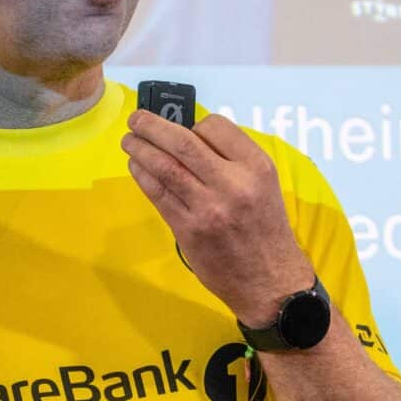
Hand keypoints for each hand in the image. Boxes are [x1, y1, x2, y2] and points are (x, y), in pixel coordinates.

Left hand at [122, 109, 314, 324]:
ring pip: (165, 167)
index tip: (180, 126)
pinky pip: (158, 194)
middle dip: (152, 126)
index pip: (215, 127)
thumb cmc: (264, 230)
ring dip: (140, 149)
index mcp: (256, 166)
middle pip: (182, 142)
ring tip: (129, 141)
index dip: (191, 123)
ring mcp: (209, 207)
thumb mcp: (264, 185)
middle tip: (136, 119)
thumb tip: (189, 138)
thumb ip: (232, 161)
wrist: (271, 281)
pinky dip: (143, 176)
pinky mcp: (189, 229)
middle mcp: (234, 183)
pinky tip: (136, 167)